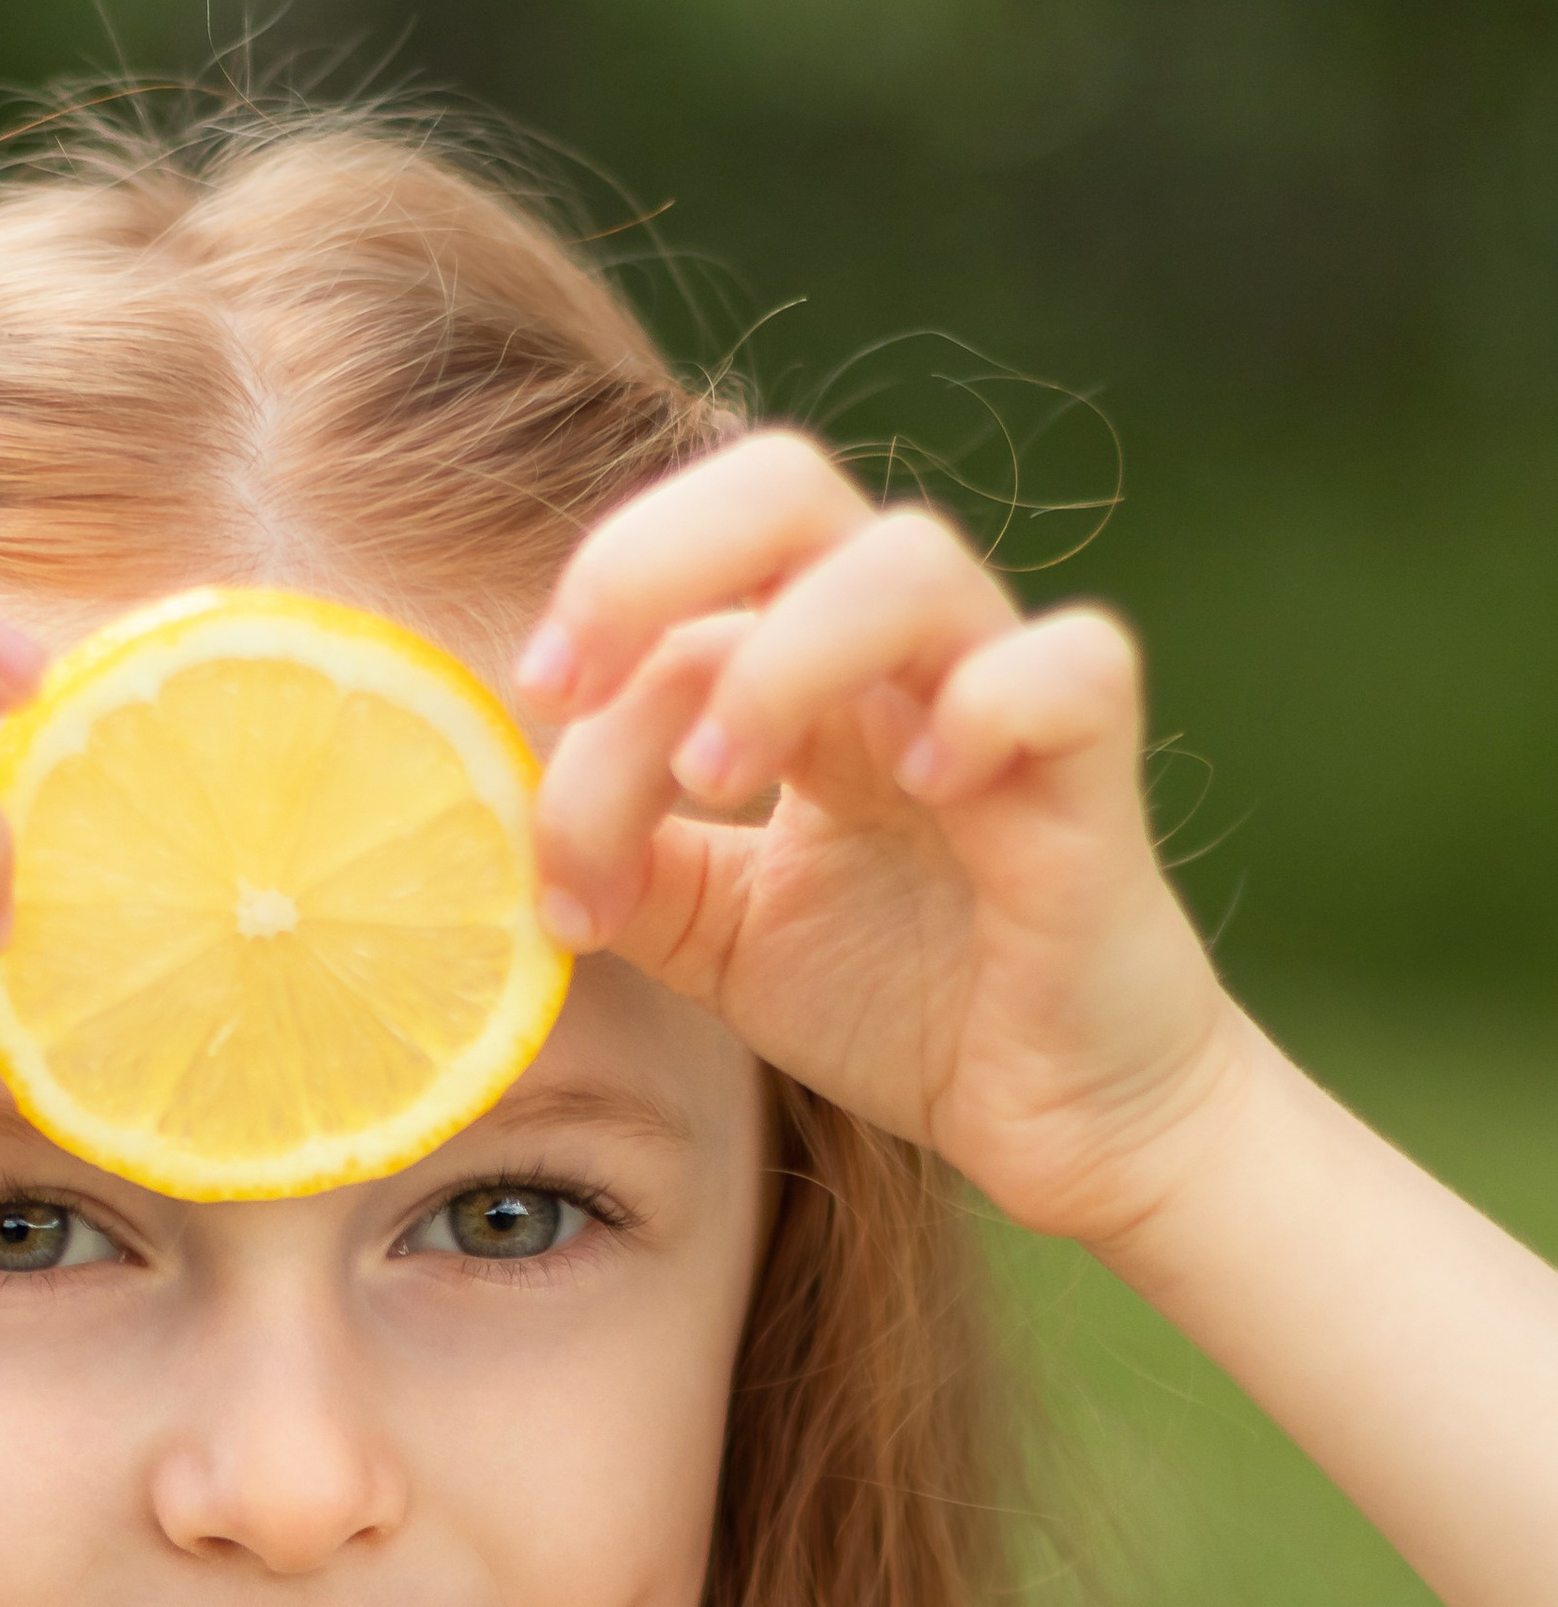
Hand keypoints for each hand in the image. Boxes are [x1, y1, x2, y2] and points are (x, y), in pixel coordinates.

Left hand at [525, 429, 1248, 1252]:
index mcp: (806, 676)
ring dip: (785, 652)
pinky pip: (1072, 667)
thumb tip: (511, 830)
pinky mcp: (1095, 775)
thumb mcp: (719, 938)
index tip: (518, 749)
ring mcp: (1002, 702)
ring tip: (721, 779)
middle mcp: (900, 659)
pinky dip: (991, 699)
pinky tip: (927, 778)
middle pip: (784, 486)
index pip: (678, 606)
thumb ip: (629, 866)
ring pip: (910, 559)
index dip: (585, 657)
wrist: (1060, 1119)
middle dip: (653, 557)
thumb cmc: (905, 1006)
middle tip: (572, 680)